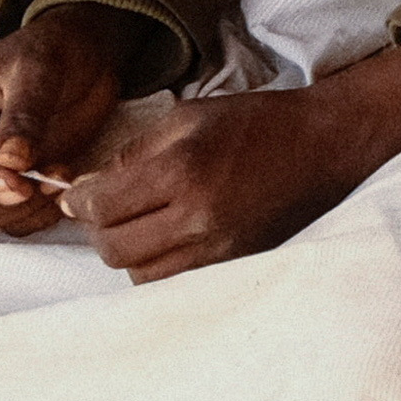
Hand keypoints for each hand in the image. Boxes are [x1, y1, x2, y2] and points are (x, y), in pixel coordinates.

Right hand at [0, 14, 134, 234]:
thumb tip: (8, 160)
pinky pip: (14, 220)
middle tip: (33, 190)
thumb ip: (24, 114)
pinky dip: (39, 216)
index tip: (17, 184)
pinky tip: (64, 188)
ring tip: (58, 181)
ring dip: (19, 212)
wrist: (86, 56)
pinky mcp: (14, 183)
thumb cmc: (54, 50)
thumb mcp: (39, 69)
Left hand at [62, 50, 400, 281]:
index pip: (102, 208)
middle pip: (115, 251)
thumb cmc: (256, 123)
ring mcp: (222, 250)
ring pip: (142, 277)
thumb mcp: (188, 117)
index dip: (78, 203)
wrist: (325, 146)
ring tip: (140, 227)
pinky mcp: (238, 266)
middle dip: (99, 231)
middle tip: (104, 212)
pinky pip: (178, 284)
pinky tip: (169, 242)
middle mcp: (200, 218)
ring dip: (130, 254)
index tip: (75, 196)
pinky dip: (162, 267)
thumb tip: (89, 187)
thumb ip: (134, 153)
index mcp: (183, 172)